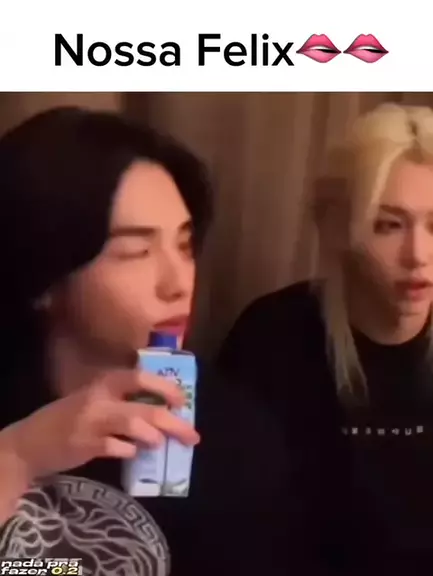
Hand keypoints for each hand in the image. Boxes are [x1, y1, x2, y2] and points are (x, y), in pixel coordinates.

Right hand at [1, 369, 199, 482]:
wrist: (31, 441)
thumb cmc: (70, 417)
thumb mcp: (96, 399)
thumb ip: (124, 401)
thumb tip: (164, 410)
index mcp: (106, 383)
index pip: (141, 378)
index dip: (166, 387)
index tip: (183, 400)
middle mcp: (101, 398)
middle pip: (146, 407)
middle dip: (174, 422)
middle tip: (192, 435)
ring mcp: (93, 421)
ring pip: (133, 424)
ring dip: (153, 436)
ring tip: (160, 444)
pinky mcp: (86, 445)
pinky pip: (116, 448)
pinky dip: (129, 451)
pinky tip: (131, 453)